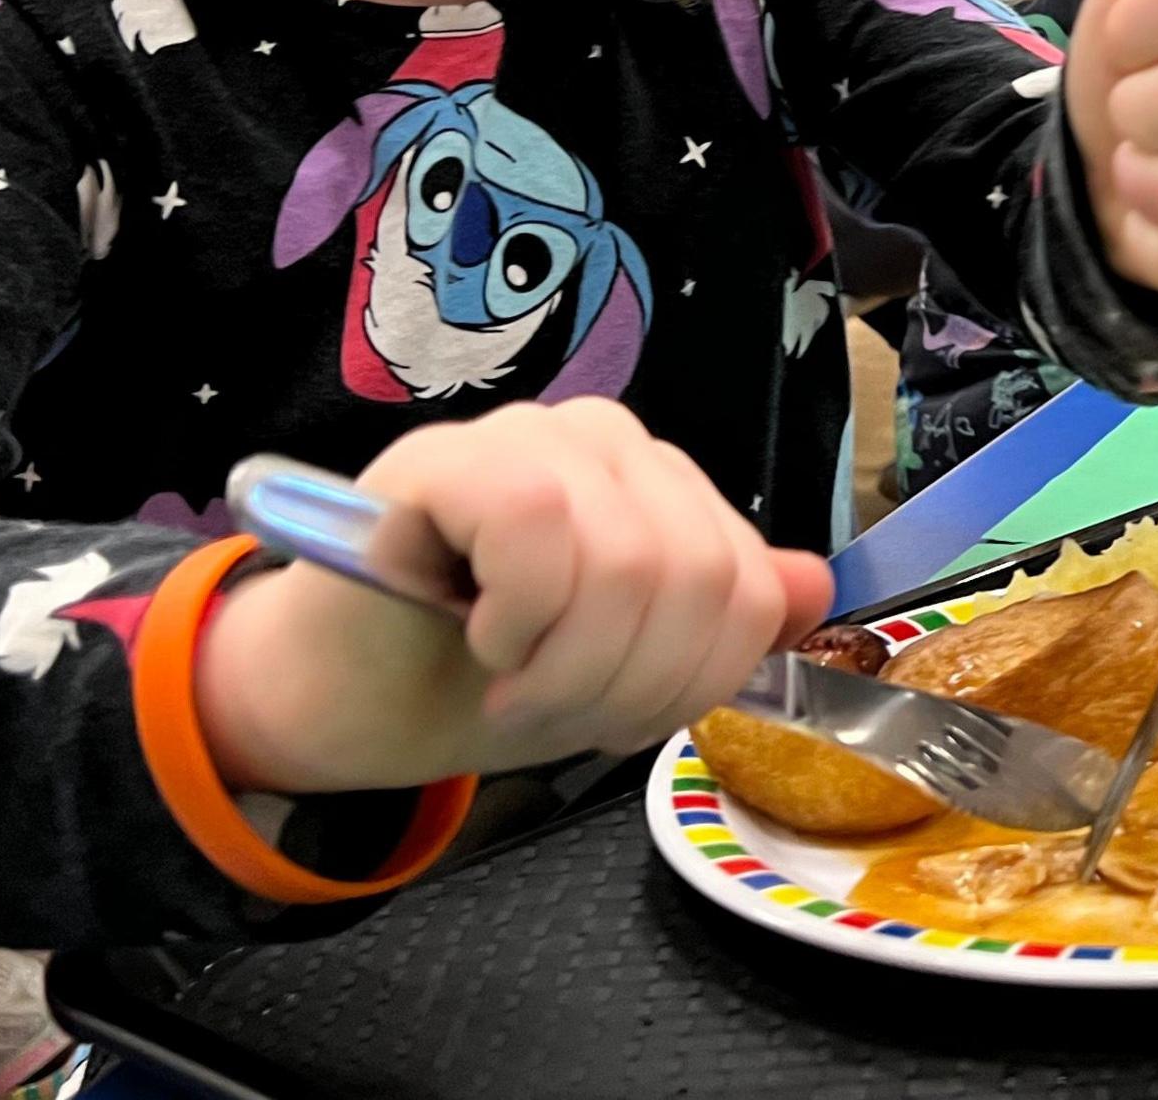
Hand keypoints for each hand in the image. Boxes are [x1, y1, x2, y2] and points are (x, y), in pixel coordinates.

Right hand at [192, 398, 832, 793]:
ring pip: (630, 562)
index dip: (695, 683)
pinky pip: (540, 530)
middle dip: (630, 687)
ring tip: (513, 682)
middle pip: (696, 578)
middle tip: (553, 710)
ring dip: (568, 668)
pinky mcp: (453, 457)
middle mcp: (609, 444)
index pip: (748, 586)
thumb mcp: (621, 668)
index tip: (620, 721)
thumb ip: (719, 620)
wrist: (342, 692)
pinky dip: (517, 618)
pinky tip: (479, 634)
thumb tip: (815, 585)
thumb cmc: (478, 672)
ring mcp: (531, 437)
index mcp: (664, 489)